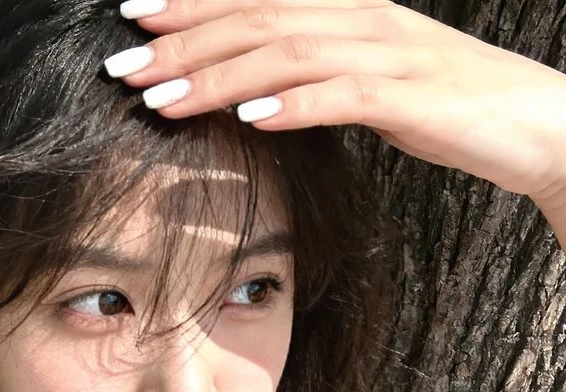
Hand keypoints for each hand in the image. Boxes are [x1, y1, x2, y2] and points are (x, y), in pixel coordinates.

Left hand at [105, 0, 565, 201]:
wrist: (531, 122)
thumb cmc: (447, 105)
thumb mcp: (374, 81)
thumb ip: (318, 77)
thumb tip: (259, 93)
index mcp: (348, 10)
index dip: (192, 4)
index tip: (136, 17)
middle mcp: (361, 18)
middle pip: (257, 19)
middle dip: (183, 42)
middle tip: (124, 66)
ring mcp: (386, 53)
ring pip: (285, 53)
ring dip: (217, 76)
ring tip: (161, 99)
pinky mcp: (409, 96)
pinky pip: (341, 96)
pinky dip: (292, 105)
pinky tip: (250, 119)